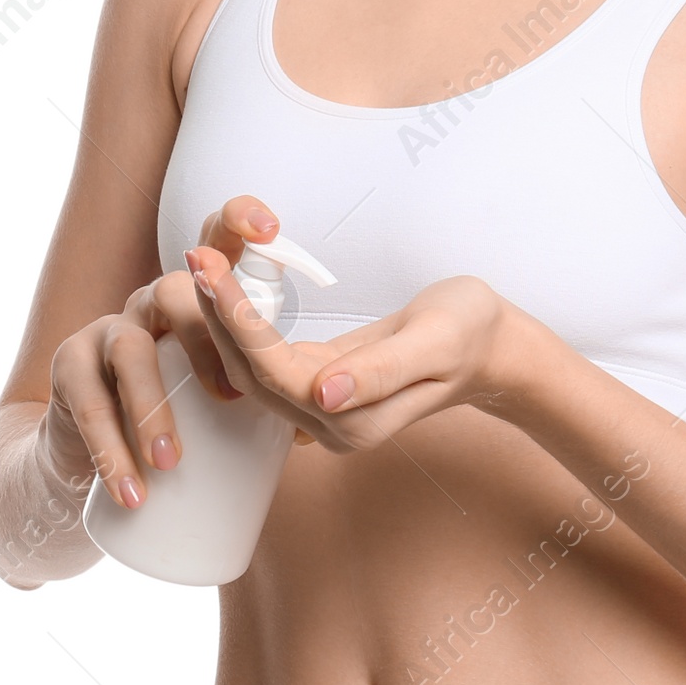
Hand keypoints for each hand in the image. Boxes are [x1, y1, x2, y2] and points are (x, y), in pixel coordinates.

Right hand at [42, 195, 317, 511]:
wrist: (97, 447)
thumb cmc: (183, 409)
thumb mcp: (230, 383)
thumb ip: (271, 375)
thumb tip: (338, 397)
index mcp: (199, 296)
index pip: (218, 240)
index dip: (240, 221)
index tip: (271, 227)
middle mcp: (153, 300)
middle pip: (177, 293)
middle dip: (204, 339)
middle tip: (232, 396)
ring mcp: (108, 328)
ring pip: (131, 352)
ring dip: (152, 410)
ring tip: (173, 462)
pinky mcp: (70, 366)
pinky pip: (88, 403)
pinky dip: (109, 451)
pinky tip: (129, 488)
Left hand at [188, 233, 529, 454]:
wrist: (491, 345)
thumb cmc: (468, 333)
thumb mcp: (434, 342)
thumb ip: (380, 372)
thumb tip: (324, 397)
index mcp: (353, 421)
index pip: (275, 373)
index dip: (238, 326)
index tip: (211, 274)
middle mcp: (330, 426)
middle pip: (252, 375)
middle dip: (218, 317)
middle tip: (194, 258)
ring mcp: (323, 411)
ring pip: (253, 370)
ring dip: (223, 320)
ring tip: (201, 267)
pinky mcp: (321, 387)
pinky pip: (268, 363)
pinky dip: (242, 327)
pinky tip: (223, 294)